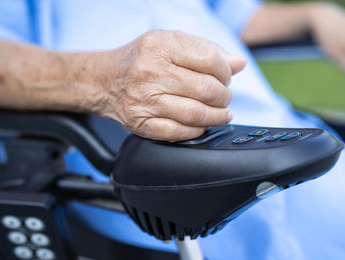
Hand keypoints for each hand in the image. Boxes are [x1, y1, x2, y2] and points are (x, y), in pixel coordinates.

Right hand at [87, 30, 245, 140]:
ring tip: (221, 113)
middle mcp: (150, 72)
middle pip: (206, 89)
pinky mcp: (140, 123)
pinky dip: (197, 130)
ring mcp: (144, 100)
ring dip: (217, 116)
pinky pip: (178, 133)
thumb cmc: (142, 59)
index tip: (226, 77)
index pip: (210, 60)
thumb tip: (239, 63)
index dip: (226, 72)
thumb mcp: (171, 42)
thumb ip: (206, 50)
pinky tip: (201, 124)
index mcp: (160, 46)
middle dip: (224, 96)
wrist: (105, 80)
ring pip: (195, 114)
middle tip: (223, 97)